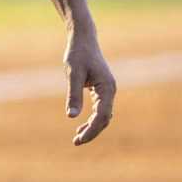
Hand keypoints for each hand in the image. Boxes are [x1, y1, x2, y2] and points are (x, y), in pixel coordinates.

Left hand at [64, 27, 115, 145]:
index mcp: (107, 88)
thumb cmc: (78, 54)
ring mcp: (107, 90)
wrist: (83, 39)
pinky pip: (100, 110)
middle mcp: (110, 90)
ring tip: (77, 138)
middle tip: (76, 142)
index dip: (92, 129)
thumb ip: (73, 95)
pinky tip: (81, 126)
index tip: (79, 139)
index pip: (102, 115)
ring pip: (103, 116)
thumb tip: (71, 116)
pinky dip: (92, 119)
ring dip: (92, 128)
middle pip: (105, 119)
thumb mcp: (73, 74)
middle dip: (92, 132)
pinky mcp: (101, 89)